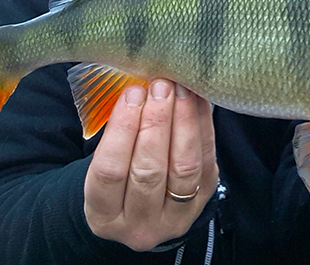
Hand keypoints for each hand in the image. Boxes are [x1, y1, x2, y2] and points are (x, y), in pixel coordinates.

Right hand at [84, 79, 218, 250]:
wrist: (146, 205)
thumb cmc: (119, 171)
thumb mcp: (105, 162)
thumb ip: (117, 132)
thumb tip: (139, 84)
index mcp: (103, 216)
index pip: (109, 172)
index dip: (122, 129)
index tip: (131, 94)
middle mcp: (140, 226)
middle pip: (148, 171)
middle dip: (156, 122)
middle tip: (160, 86)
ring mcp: (175, 218)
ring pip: (183, 168)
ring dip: (183, 122)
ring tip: (179, 89)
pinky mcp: (204, 201)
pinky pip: (206, 160)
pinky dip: (203, 126)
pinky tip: (197, 100)